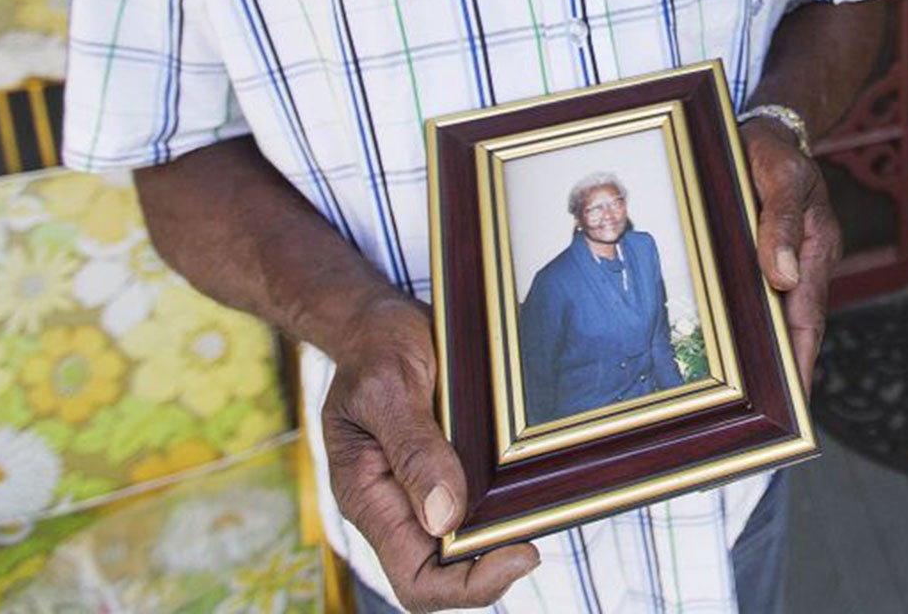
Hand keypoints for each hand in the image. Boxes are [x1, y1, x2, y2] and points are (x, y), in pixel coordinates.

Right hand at [323, 294, 538, 610]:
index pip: (413, 580)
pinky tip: (529, 482)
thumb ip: (414, 449)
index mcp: (368, 498)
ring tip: (539, 506)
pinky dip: (503, 504)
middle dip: (493, 564)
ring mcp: (418, 491)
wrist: (375, 321)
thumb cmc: (375, 348)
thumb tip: (444, 517)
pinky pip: (474, 505)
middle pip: (443, 573)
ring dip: (502, 536)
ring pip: (463, 545)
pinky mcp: (444, 469)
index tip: (519, 552)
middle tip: (538, 527)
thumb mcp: (389, 388)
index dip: (466, 586)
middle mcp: (393, 506)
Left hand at [742, 117, 842, 392]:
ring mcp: (788, 264)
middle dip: (786, 374)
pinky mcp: (765, 259)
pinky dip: (751, 327)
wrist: (767, 127)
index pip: (809, 318)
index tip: (795, 404)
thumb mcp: (781, 172)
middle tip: (769, 421)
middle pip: (796, 330)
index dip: (801, 362)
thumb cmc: (773, 149)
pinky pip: (759, 300)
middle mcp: (806, 265)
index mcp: (818, 249)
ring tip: (747, 404)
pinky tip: (732, 351)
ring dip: (767, 357)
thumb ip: (783, 220)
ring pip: (777, 319)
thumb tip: (784, 276)